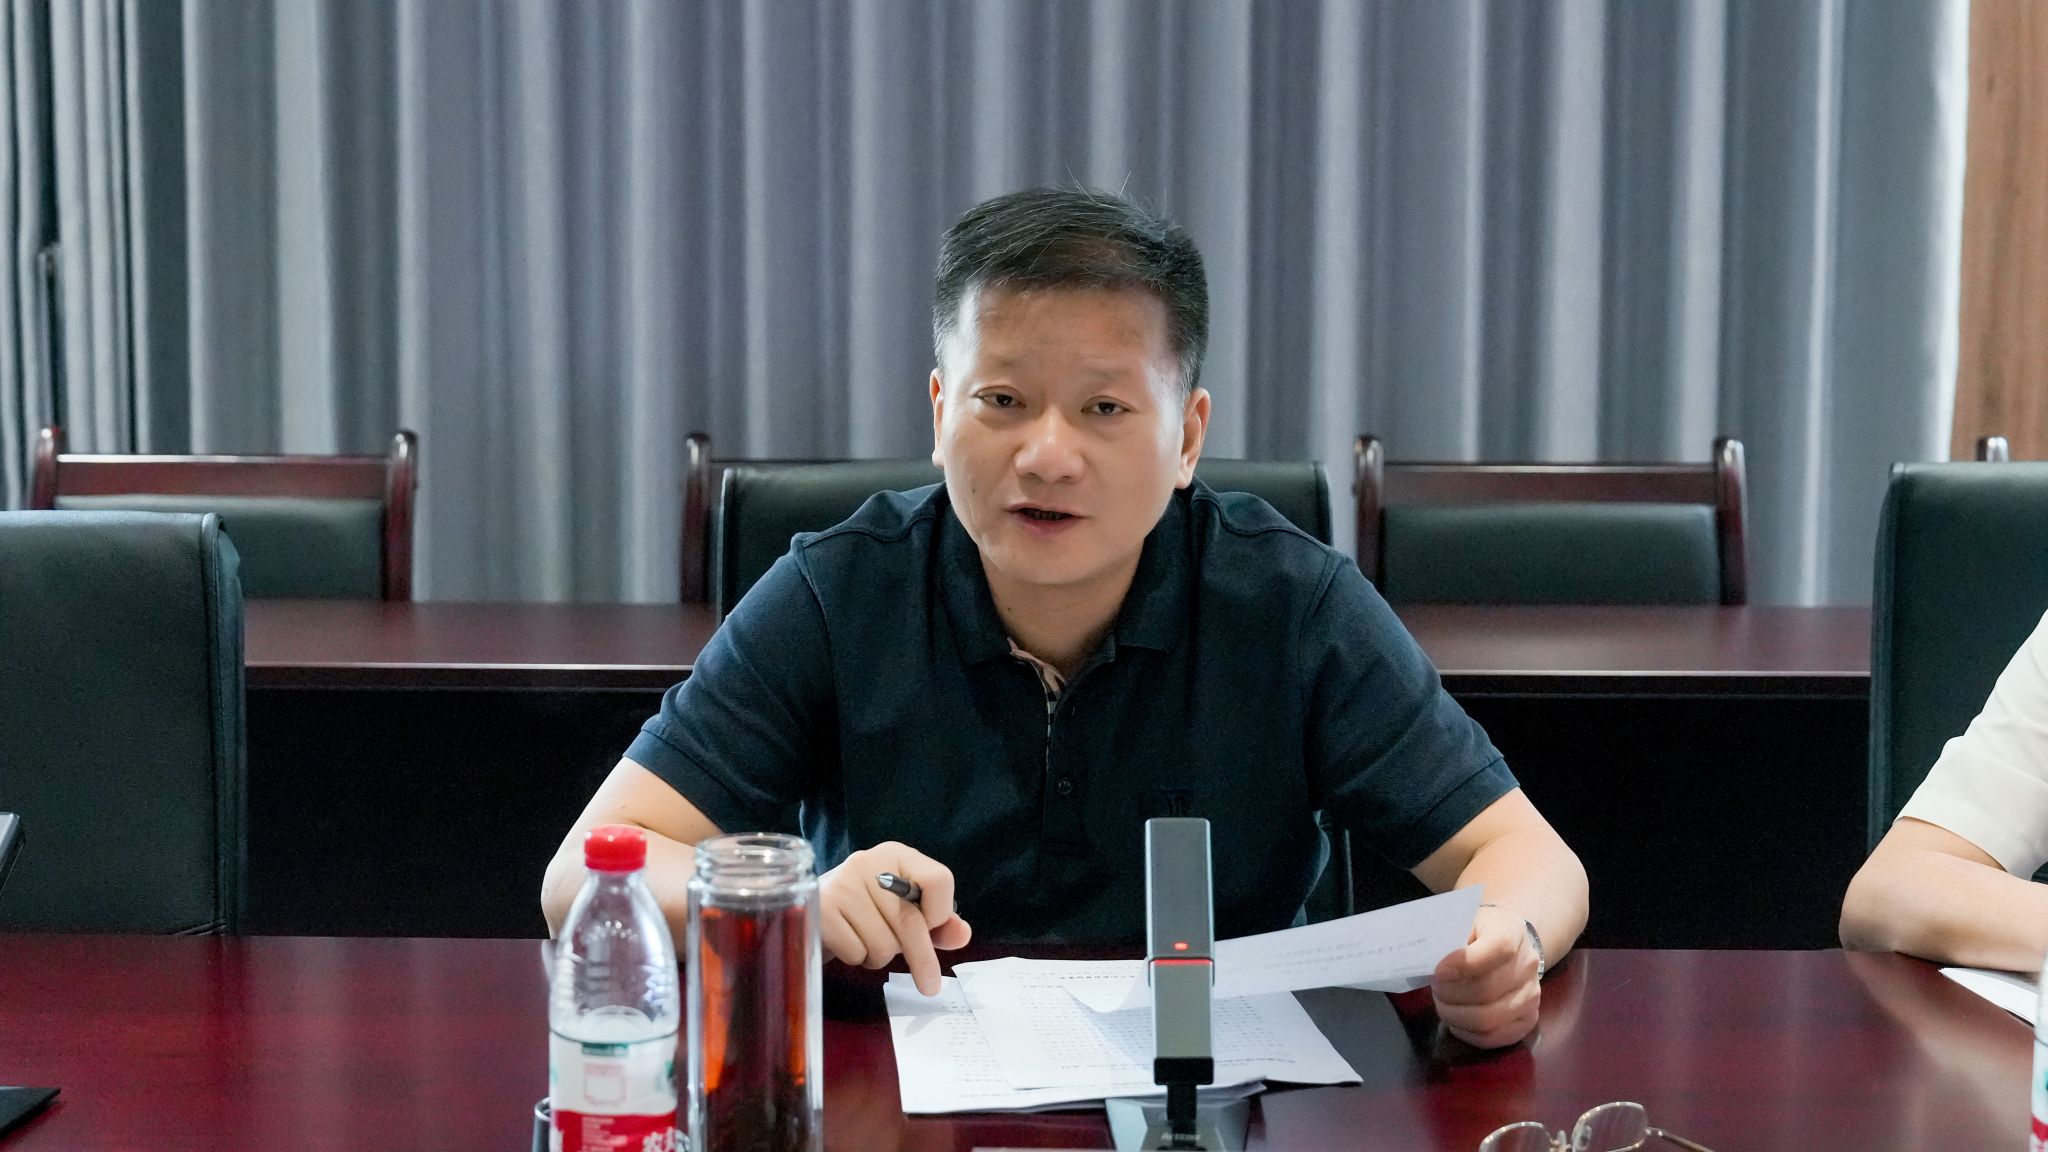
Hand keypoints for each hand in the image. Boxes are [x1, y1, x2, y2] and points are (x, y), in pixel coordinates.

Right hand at [818, 841, 972, 995]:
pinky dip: (857, 957)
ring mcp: (843, 883)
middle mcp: (870, 862)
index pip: (939, 880)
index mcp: (898, 856)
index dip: (939, 913)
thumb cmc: (869, 910)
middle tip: (930, 987)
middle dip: (921, 957)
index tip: (931, 929)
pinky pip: (856, 951)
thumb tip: (962, 935)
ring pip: (883, 943)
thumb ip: (939, 924)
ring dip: (880, 956)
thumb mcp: (906, 911)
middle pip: (911, 920)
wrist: (814, 909)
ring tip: (867, 942)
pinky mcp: (823, 909)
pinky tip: (848, 942)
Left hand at [1431, 904, 1540, 1048]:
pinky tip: (1456, 1022)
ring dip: (1455, 1015)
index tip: (1439, 971)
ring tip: (1443, 1003)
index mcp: (1512, 931)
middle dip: (1450, 993)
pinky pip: (1496, 1037)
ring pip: (1488, 1018)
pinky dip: (1469, 1034)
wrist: (1512, 944)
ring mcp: (1532, 994)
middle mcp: (1528, 964)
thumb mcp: (1465, 921)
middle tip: (1435, 987)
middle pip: (1486, 989)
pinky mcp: (1529, 1019)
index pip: (1498, 948)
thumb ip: (1451, 937)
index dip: (1465, 963)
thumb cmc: (1479, 932)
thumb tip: (1431, 963)